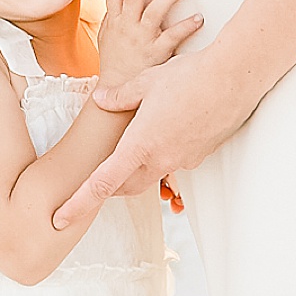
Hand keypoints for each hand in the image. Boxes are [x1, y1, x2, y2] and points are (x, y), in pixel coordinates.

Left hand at [53, 45, 251, 227]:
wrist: (235, 78)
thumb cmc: (190, 76)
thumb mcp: (147, 81)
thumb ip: (121, 96)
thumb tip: (101, 100)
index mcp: (140, 144)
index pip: (102, 184)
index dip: (79, 204)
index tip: (61, 219)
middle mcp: (161, 159)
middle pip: (125, 187)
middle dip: (109, 187)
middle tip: (94, 179)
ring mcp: (182, 161)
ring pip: (150, 177)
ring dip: (136, 171)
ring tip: (133, 147)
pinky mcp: (199, 156)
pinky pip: (172, 165)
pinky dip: (162, 157)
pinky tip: (166, 131)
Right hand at [96, 0, 202, 92]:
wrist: (117, 88)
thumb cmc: (114, 60)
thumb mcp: (106, 34)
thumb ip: (113, 14)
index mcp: (114, 20)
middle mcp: (126, 26)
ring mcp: (142, 39)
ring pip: (154, 11)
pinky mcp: (156, 52)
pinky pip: (173, 36)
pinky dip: (187, 26)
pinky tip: (199, 18)